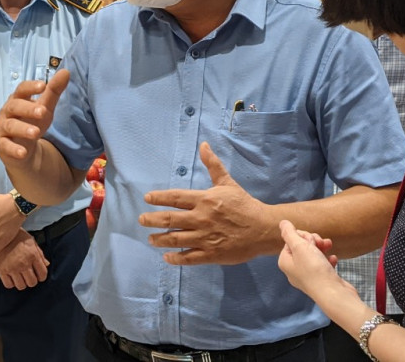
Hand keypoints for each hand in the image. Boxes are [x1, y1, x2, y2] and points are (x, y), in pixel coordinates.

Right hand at [0, 68, 68, 164]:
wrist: (23, 147)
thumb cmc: (33, 121)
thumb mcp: (45, 107)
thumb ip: (54, 91)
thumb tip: (66, 71)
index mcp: (18, 99)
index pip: (21, 89)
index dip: (31, 87)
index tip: (43, 85)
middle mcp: (8, 112)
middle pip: (15, 106)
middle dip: (28, 109)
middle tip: (43, 112)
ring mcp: (3, 128)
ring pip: (10, 126)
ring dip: (23, 129)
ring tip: (36, 133)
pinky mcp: (1, 144)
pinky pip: (5, 145)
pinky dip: (13, 149)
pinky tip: (23, 152)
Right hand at [0, 229, 49, 289]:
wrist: (0, 233)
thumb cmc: (17, 236)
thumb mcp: (32, 242)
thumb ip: (40, 254)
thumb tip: (46, 265)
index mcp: (33, 255)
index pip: (42, 274)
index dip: (42, 276)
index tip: (38, 274)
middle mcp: (23, 263)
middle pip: (32, 283)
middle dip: (32, 280)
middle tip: (29, 275)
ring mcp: (12, 268)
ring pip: (21, 286)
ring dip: (22, 283)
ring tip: (20, 276)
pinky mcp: (2, 270)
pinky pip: (9, 285)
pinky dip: (11, 283)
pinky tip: (12, 276)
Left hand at [139, 141, 276, 264]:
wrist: (262, 228)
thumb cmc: (244, 204)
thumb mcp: (227, 182)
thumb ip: (213, 165)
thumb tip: (203, 144)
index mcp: (204, 200)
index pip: (175, 198)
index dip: (159, 198)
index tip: (147, 198)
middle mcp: (201, 218)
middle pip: (171, 219)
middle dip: (152, 220)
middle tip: (141, 220)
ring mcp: (205, 238)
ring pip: (176, 239)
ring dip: (160, 239)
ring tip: (151, 239)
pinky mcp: (212, 254)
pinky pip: (189, 258)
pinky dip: (176, 258)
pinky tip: (167, 257)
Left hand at [278, 220, 355, 304]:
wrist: (334, 294)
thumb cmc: (314, 269)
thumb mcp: (299, 246)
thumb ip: (289, 233)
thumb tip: (282, 223)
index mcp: (285, 262)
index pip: (290, 241)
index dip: (301, 236)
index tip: (310, 239)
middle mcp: (294, 271)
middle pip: (301, 247)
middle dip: (312, 241)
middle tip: (320, 243)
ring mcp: (308, 277)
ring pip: (313, 255)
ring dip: (321, 247)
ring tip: (329, 246)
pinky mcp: (321, 280)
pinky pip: (323, 265)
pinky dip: (328, 259)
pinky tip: (333, 259)